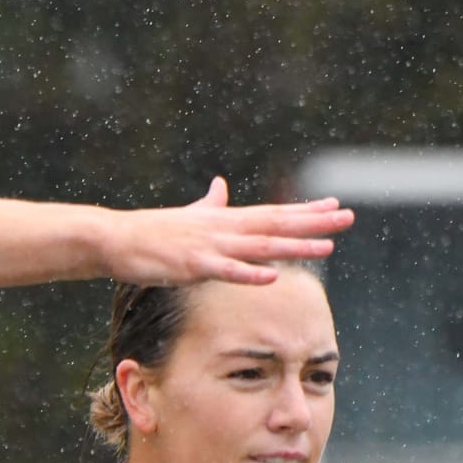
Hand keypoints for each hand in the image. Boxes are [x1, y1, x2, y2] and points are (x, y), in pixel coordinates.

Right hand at [105, 177, 353, 285]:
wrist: (115, 239)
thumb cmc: (150, 232)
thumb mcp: (186, 216)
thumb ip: (208, 204)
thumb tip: (220, 186)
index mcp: (224, 219)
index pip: (272, 212)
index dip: (305, 210)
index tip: (335, 206)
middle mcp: (223, 228)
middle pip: (276, 224)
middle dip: (313, 222)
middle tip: (347, 217)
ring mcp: (210, 246)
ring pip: (260, 247)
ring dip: (294, 246)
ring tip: (327, 247)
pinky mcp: (192, 265)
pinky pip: (227, 271)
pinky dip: (250, 274)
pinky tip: (273, 276)